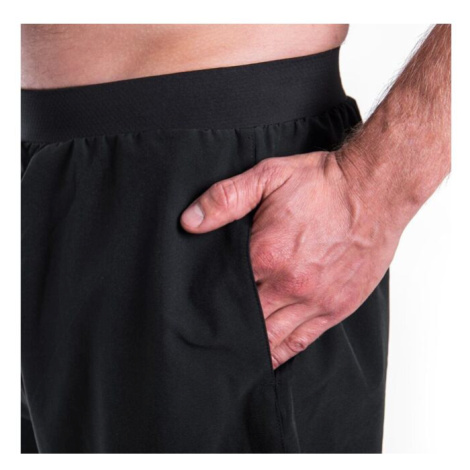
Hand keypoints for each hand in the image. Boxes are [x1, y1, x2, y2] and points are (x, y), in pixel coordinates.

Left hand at [180, 151, 401, 368]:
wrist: (373, 190)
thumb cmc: (323, 184)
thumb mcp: (268, 176)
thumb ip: (225, 199)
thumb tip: (190, 221)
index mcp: (266, 254)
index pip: (225, 289)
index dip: (210, 298)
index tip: (197, 307)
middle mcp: (289, 284)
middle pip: (247, 318)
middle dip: (228, 326)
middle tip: (210, 335)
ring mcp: (314, 300)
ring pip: (272, 337)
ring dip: (251, 346)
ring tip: (232, 355)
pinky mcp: (336, 307)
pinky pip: (302, 341)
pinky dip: (282, 352)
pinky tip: (268, 358)